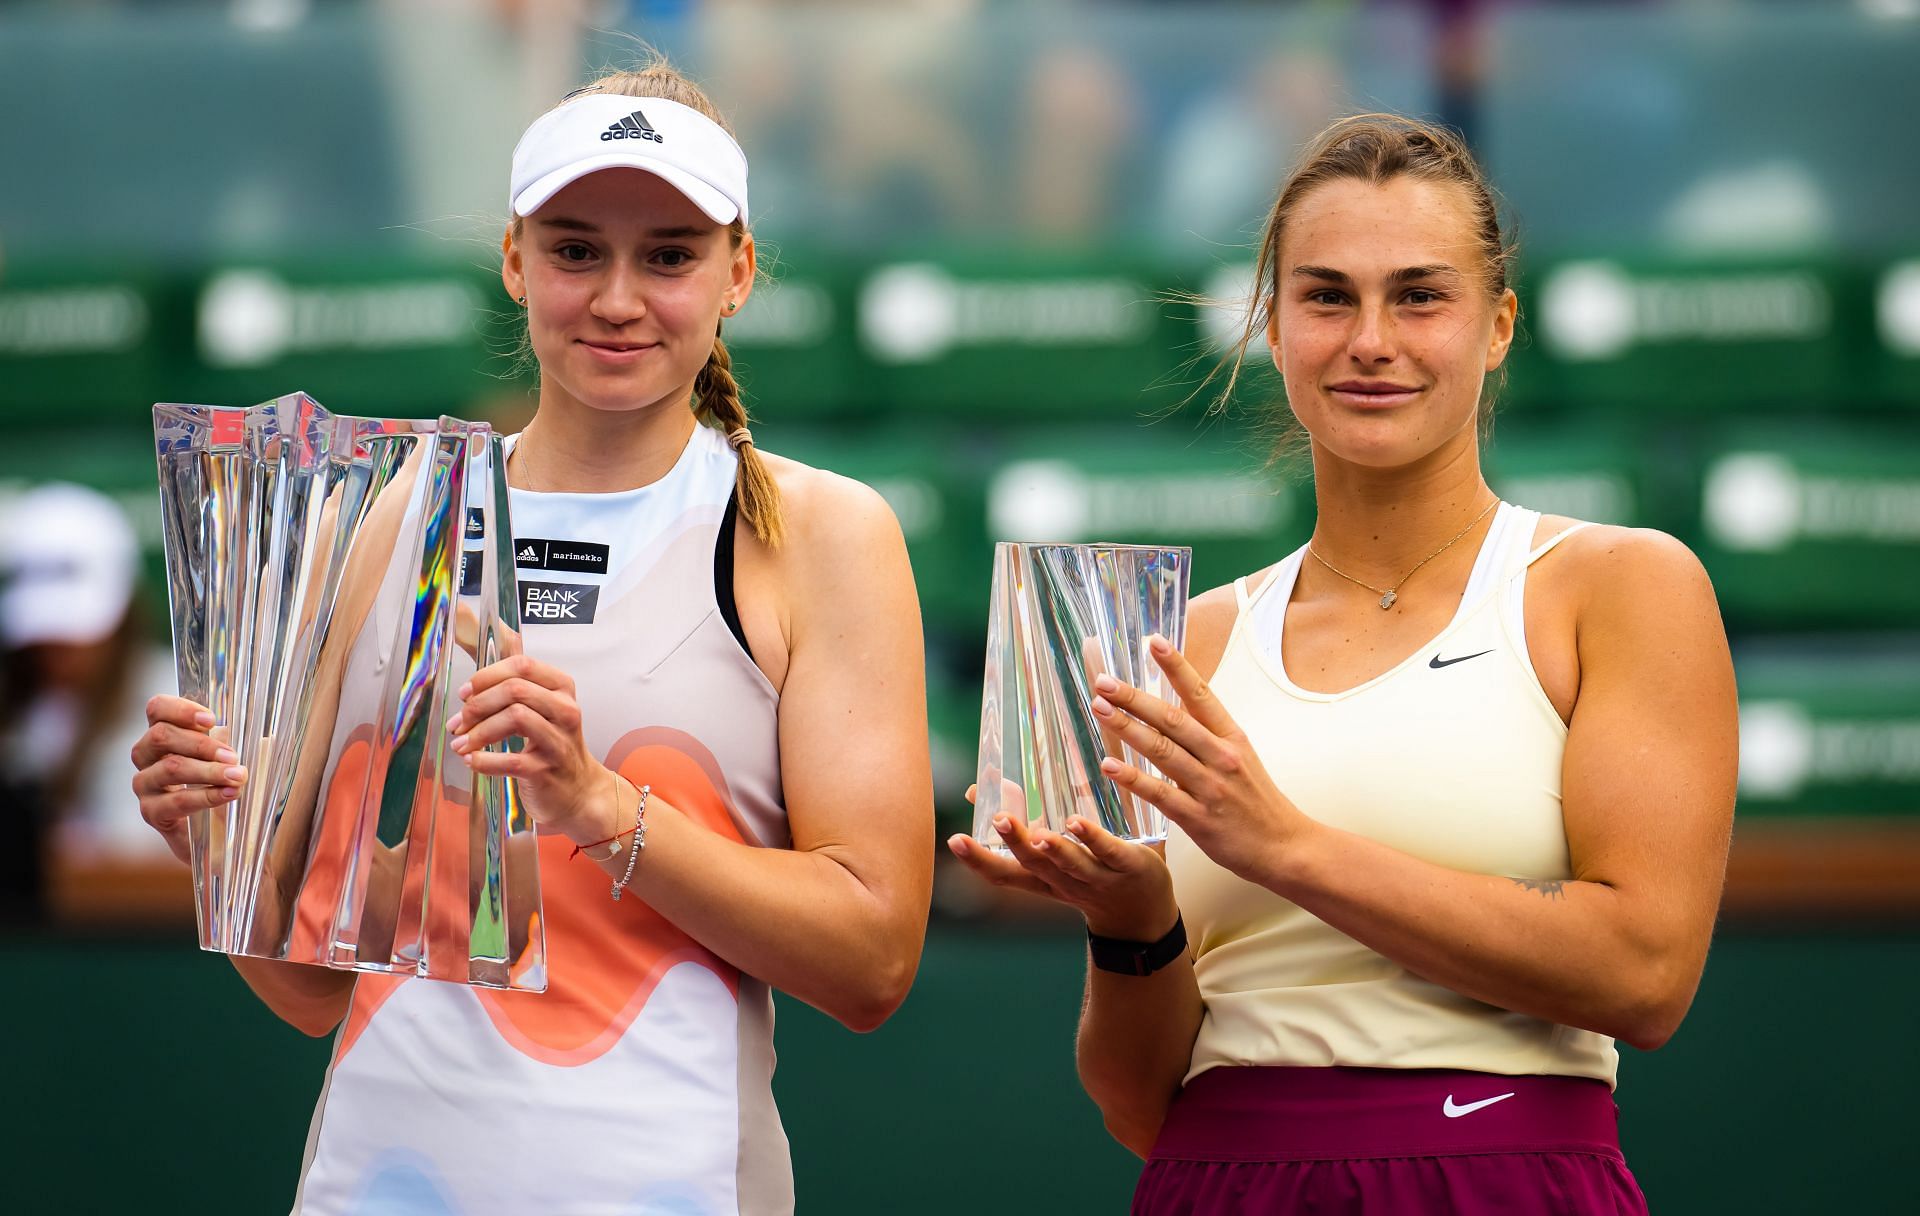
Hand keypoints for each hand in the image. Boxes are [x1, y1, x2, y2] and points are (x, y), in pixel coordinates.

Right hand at [130, 694, 244, 864]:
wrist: (216, 837)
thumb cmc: (221, 787)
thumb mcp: (228, 760)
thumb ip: (232, 744)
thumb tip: (261, 737)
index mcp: (163, 735)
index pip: (156, 709)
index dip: (180, 709)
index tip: (212, 719)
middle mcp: (146, 757)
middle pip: (161, 736)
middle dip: (202, 744)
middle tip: (232, 756)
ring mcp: (144, 785)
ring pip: (170, 768)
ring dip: (209, 770)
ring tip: (238, 776)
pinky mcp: (151, 812)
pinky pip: (176, 802)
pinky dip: (206, 796)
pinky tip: (229, 794)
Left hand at [447, 654, 607, 841]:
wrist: (578, 791)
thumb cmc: (552, 746)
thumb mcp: (542, 707)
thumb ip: (516, 681)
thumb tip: (482, 651)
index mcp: (561, 688)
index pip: (522, 665)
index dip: (488, 675)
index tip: (466, 692)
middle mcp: (565, 710)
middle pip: (515, 690)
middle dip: (478, 705)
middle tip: (459, 722)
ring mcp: (559, 740)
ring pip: (515, 718)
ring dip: (478, 731)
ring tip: (460, 743)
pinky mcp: (547, 770)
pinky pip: (510, 760)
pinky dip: (484, 761)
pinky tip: (472, 761)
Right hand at [947, 781, 1177, 941]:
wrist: (1143, 916)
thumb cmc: (1090, 874)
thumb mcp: (1051, 854)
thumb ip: (1022, 820)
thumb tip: (979, 788)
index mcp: (1044, 881)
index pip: (1006, 875)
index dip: (980, 859)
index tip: (955, 841)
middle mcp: (1066, 882)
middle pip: (1036, 867)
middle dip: (1015, 844)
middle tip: (998, 820)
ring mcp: (1098, 876)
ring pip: (1072, 864)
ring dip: (1054, 849)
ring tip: (1037, 834)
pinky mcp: (1129, 865)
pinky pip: (1109, 852)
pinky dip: (1092, 838)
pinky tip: (1077, 823)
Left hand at [1089, 634, 1312, 883]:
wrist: (1286, 847)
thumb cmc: (1257, 802)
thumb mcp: (1240, 757)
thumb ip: (1208, 735)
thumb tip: (1174, 708)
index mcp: (1232, 737)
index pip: (1201, 694)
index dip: (1177, 667)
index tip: (1154, 642)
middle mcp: (1222, 756)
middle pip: (1173, 720)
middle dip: (1135, 698)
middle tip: (1104, 681)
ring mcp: (1210, 787)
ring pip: (1163, 752)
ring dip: (1127, 729)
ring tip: (1099, 710)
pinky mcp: (1200, 818)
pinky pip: (1161, 795)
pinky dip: (1133, 779)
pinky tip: (1109, 767)